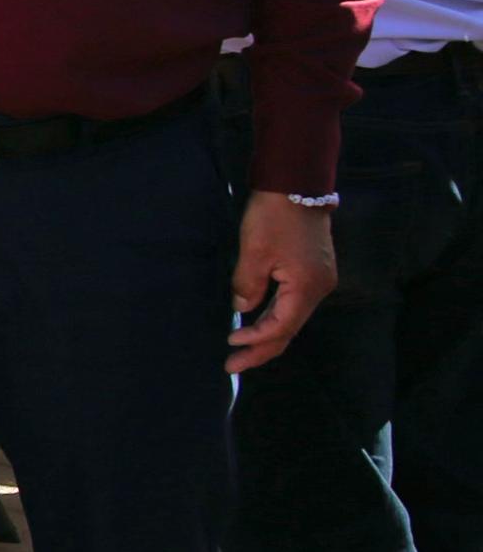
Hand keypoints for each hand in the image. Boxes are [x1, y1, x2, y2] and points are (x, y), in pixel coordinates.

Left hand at [230, 194, 337, 371]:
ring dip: (267, 334)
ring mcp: (319, 280)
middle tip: (232, 366)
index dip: (256, 340)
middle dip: (261, 348)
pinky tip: (257, 325)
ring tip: (241, 352)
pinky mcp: (314, 272)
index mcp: (307, 287)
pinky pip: (293, 303)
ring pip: (292, 317)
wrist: (297, 185)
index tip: (230, 345)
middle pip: (289, 328)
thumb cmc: (274, 216)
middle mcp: (319, 288)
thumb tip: (241, 309)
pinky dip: (275, 316)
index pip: (281, 326)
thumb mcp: (253, 251)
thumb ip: (247, 285)